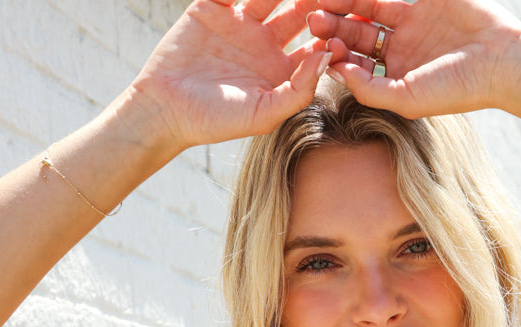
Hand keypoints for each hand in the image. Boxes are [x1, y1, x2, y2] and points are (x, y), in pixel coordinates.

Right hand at [128, 0, 330, 148]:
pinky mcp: (214, 7)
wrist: (166, 109)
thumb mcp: (265, 114)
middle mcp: (265, 43)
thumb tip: (327, 57)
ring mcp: (241, 23)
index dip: (334, 34)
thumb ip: (300, 90)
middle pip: (300, 12)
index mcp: (281, 70)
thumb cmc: (216, 121)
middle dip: (317, 2)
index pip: (316, 45)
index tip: (354, 22)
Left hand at [306, 0, 520, 117]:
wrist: (499, 60)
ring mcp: (409, 26)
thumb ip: (369, 89)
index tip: (318, 51)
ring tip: (324, 1)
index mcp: (393, 80)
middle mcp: (398, 53)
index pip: (355, 67)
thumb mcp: (407, 99)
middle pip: (356, 37)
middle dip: (334, 29)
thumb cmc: (456, 89)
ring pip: (367, 12)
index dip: (335, 58)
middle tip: (313, 21)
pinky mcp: (421, 3)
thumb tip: (335, 73)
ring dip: (345, 6)